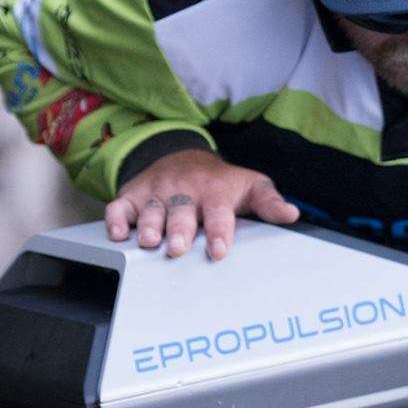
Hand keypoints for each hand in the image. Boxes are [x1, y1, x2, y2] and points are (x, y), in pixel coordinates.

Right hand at [103, 148, 299, 259]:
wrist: (184, 158)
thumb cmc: (221, 183)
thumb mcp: (250, 186)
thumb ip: (270, 202)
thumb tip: (291, 215)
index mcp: (214, 190)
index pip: (218, 210)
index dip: (218, 230)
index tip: (218, 250)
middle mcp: (184, 190)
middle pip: (181, 211)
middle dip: (180, 229)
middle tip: (179, 248)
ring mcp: (157, 192)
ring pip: (150, 209)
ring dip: (149, 225)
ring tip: (149, 241)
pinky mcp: (134, 195)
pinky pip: (120, 207)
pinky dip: (116, 219)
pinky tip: (117, 234)